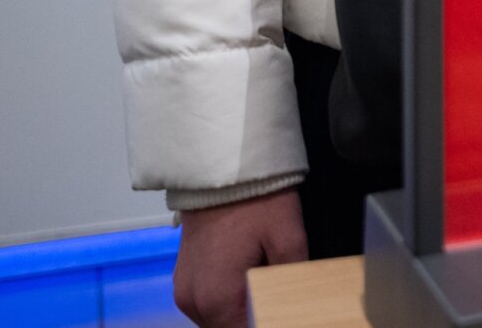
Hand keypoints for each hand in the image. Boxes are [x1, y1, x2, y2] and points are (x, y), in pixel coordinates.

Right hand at [175, 190, 306, 327]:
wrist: (222, 169)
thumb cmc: (256, 200)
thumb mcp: (288, 239)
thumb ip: (293, 282)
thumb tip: (298, 307)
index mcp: (219, 299)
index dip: (268, 323)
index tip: (284, 311)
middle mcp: (194, 302)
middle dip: (254, 319)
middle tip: (279, 298)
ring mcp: (184, 291)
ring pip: (217, 321)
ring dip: (239, 312)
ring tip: (263, 286)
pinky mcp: (182, 279)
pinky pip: (206, 304)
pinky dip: (227, 301)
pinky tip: (246, 281)